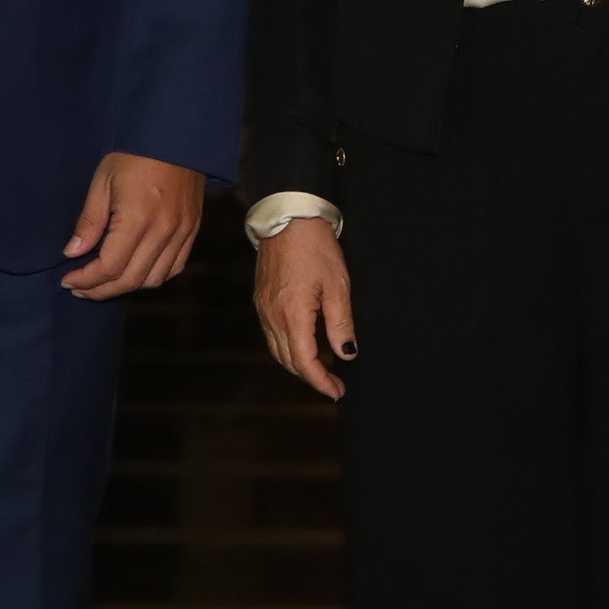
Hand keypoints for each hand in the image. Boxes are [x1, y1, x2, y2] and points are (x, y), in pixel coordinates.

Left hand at [63, 154, 205, 298]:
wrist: (175, 135)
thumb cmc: (133, 154)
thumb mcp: (102, 182)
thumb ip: (89, 222)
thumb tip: (72, 253)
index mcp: (137, 218)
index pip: (110, 266)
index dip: (86, 279)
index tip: (68, 280)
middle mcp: (163, 231)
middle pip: (131, 280)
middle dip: (101, 290)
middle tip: (80, 288)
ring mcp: (181, 232)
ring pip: (153, 280)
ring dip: (126, 287)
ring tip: (104, 283)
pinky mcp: (192, 230)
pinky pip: (174, 268)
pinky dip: (152, 278)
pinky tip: (134, 272)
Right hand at [254, 218, 354, 398]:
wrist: (288, 218)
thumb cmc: (315, 247)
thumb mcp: (338, 286)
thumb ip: (341, 324)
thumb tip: (347, 354)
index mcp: (293, 315)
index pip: (305, 362)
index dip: (321, 381)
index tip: (337, 391)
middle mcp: (273, 316)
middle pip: (289, 361)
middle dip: (312, 377)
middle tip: (335, 383)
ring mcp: (263, 309)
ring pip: (278, 351)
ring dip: (299, 364)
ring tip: (323, 368)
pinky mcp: (261, 300)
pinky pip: (272, 335)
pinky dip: (288, 348)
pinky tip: (305, 344)